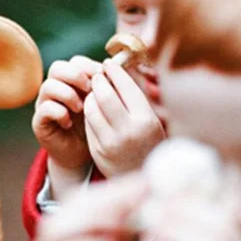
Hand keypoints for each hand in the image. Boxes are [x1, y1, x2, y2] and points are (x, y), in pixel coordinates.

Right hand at [32, 56, 101, 176]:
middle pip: (57, 67)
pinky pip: (44, 109)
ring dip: (67, 94)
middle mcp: (55, 89)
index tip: (103, 78)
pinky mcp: (39, 121)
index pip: (75, 61)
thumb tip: (115, 70)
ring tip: (81, 108)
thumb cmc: (94, 127)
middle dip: (76, 75)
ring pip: (48, 86)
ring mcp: (44, 104)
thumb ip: (106, 88)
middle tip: (89, 89)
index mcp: (72, 82)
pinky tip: (69, 123)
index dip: (88, 66)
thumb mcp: (103, 105)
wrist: (81, 155)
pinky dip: (59, 113)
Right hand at [32, 174, 145, 240]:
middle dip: (109, 197)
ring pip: (60, 228)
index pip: (84, 197)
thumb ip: (122, 226)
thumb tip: (148, 195)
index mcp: (62, 230)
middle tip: (142, 193)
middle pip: (71, 206)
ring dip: (97, 219)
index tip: (148, 180)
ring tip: (130, 217)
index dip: (115, 187)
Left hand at [84, 59, 164, 178]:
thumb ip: (138, 95)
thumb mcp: (152, 119)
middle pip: (105, 96)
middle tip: (98, 75)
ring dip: (90, 96)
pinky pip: (88, 124)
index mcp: (146, 120)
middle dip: (99, 81)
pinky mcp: (97, 151)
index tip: (109, 64)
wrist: (142, 175)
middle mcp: (128, 131)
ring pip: (91, 109)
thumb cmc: (149, 142)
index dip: (115, 72)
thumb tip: (124, 67)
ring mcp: (111, 143)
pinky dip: (88, 112)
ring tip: (94, 92)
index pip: (126, 87)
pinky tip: (92, 108)